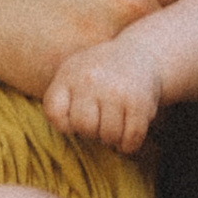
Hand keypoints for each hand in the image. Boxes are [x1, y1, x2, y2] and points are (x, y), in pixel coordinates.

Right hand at [0, 0, 197, 98]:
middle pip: (142, 33)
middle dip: (112, 24)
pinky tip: (22, 40)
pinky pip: (75, 86)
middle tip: (56, 0)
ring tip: (39, 20)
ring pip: (113, 63)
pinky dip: (54, 71)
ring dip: (90, 51)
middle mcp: (133, 2)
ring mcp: (98, 42)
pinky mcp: (60, 76)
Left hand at [44, 39, 160, 154]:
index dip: (66, 124)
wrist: (143, 53)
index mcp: (69, 74)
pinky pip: (130, 139)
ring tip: (116, 123)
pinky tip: (129, 133)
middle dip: (93, 131)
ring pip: (109, 136)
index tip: (77, 119)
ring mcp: (115, 91)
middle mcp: (90, 80)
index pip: (54, 113)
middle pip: (84, 128)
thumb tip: (67, 130)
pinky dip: (129, 144)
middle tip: (101, 121)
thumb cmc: (102, 72)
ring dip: (113, 138)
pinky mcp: (139, 103)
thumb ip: (60, 98)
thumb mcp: (74, 72)